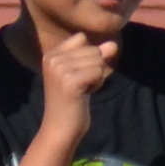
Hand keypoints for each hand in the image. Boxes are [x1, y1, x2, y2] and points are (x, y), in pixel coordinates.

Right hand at [33, 23, 116, 137]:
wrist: (61, 127)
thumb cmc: (74, 100)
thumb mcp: (85, 73)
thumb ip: (97, 56)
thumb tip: (113, 44)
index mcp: (51, 55)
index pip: (82, 38)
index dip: (88, 56)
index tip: (76, 75)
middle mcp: (52, 59)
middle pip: (93, 50)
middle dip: (94, 68)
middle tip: (79, 86)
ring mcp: (59, 69)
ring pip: (98, 60)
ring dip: (96, 77)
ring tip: (80, 90)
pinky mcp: (70, 81)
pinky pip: (98, 72)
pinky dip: (97, 84)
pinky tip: (83, 95)